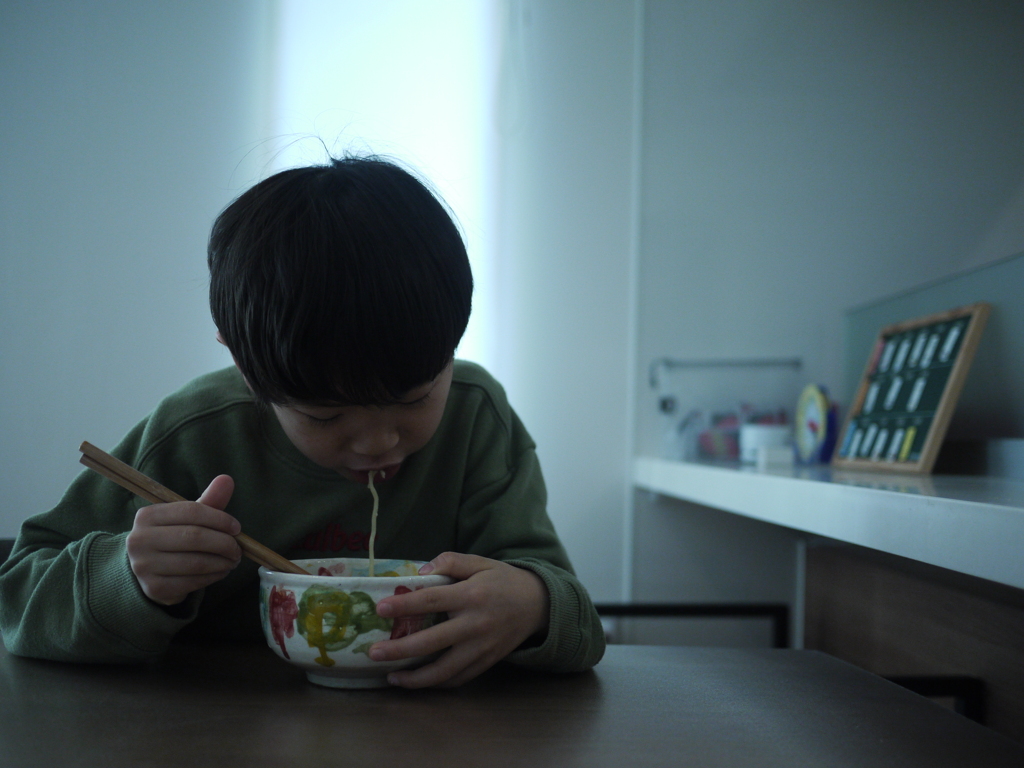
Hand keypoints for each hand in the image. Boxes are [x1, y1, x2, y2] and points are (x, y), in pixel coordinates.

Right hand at [126, 475, 241, 605]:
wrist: (148, 570)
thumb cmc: (173, 537)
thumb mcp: (188, 518)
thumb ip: (208, 500)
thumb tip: (227, 479)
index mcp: (147, 516)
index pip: (191, 512)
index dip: (219, 519)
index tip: (237, 528)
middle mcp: (140, 540)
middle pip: (194, 537)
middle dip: (224, 543)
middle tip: (238, 550)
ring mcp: (144, 566)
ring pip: (195, 562)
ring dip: (222, 562)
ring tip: (233, 561)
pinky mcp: (154, 588)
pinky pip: (193, 582)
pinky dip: (213, 576)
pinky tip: (220, 571)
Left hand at [368, 552, 549, 687]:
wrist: (538, 604)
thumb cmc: (503, 581)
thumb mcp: (480, 562)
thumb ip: (451, 561)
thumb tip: (421, 571)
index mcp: (471, 595)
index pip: (431, 601)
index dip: (404, 605)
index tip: (380, 609)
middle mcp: (475, 625)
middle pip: (431, 642)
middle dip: (399, 650)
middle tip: (374, 653)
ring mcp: (481, 648)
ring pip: (444, 671)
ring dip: (415, 679)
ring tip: (392, 678)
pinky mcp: (487, 662)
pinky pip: (458, 679)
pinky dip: (437, 684)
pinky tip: (418, 681)